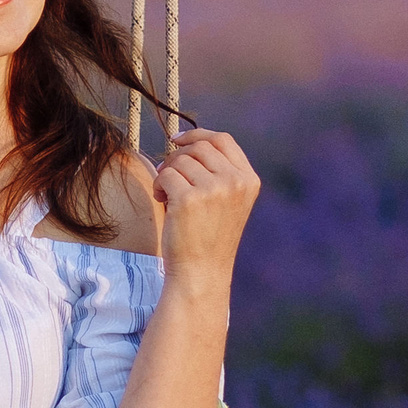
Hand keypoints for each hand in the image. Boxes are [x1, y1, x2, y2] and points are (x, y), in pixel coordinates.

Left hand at [152, 127, 258, 291]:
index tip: (177, 141)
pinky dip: (158, 185)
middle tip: (168, 177)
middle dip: (177, 157)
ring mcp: (214, 189)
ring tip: (167, 196)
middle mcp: (235, 181)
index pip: (223, 139)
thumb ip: (217, 171)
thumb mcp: (226, 200)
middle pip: (199, 147)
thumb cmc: (208, 236)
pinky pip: (165, 175)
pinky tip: (163, 202)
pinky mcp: (189, 199)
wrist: (202, 272)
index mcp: (249, 180)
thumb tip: (185, 141)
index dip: (197, 135)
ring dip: (166, 173)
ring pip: (180, 160)